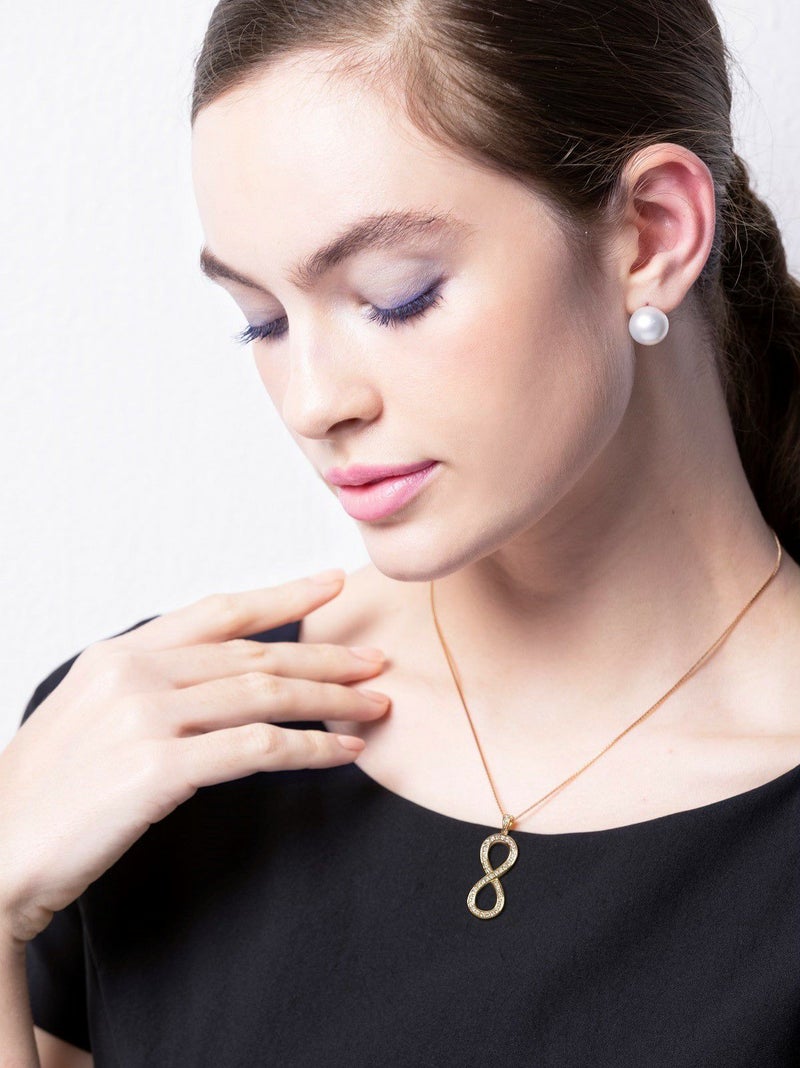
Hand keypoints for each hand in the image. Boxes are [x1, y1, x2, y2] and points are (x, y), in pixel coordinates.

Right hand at [0, 571, 388, 943]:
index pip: (219, 611)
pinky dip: (310, 748)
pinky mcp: (159, 767)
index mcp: (121, 653)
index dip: (282, 594)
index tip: (331, 583)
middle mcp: (136, 671)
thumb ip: (151, 687)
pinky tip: (343, 752)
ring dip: (331, 699)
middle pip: (256, 652)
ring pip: (266, 693)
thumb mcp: (91, 713)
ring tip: (375, 705)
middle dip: (325, 655)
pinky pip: (257, 747)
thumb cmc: (46, 791)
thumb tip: (218, 683)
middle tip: (374, 660)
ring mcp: (147, 716)